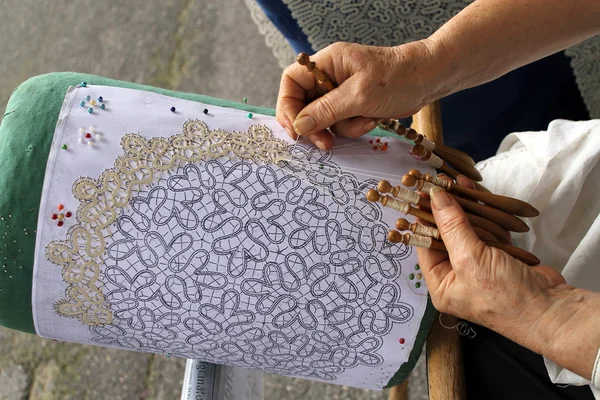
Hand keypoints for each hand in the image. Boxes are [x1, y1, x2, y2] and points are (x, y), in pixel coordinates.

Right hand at [276, 40, 441, 149]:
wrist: (429, 80)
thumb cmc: (397, 77)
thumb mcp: (359, 96)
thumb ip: (326, 111)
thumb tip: (299, 126)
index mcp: (327, 63)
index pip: (292, 82)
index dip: (287, 106)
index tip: (295, 130)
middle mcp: (330, 76)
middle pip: (304, 105)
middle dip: (315, 126)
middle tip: (324, 144)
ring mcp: (341, 92)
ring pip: (324, 119)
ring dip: (340, 129)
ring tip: (363, 122)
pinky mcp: (353, 105)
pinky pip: (341, 124)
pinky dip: (354, 128)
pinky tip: (372, 120)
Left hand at [418, 184, 566, 347]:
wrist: (551, 310)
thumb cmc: (504, 294)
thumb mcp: (470, 259)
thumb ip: (452, 226)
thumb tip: (435, 197)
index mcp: (441, 284)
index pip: (425, 245)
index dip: (425, 218)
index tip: (423, 194)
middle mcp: (456, 276)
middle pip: (446, 235)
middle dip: (446, 210)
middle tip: (440, 183)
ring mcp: (479, 266)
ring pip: (467, 230)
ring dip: (465, 207)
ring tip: (457, 182)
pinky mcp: (499, 257)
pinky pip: (487, 231)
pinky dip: (485, 214)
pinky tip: (478, 194)